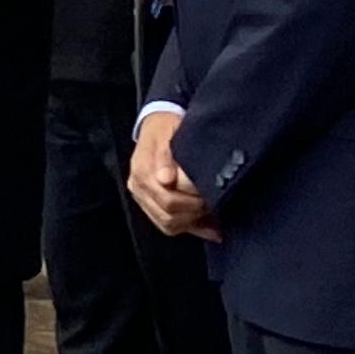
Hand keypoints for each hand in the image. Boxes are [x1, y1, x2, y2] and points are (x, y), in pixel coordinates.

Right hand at [128, 108, 216, 237]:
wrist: (156, 125)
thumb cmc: (166, 128)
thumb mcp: (167, 133)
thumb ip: (165, 155)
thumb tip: (165, 179)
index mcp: (142, 172)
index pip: (167, 200)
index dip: (192, 202)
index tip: (211, 193)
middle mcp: (138, 188)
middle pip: (167, 216)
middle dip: (195, 212)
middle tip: (216, 202)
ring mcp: (143, 198)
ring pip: (167, 225)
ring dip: (192, 223)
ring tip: (213, 213)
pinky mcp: (150, 204)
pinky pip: (168, 225)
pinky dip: (191, 228)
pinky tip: (210, 227)